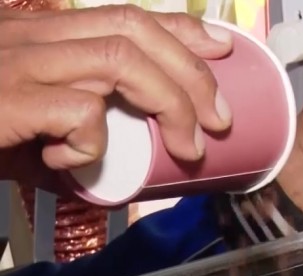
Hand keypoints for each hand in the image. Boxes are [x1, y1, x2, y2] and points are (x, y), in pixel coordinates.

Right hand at [0, 6, 233, 191]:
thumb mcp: (29, 127)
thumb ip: (75, 138)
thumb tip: (129, 173)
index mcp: (37, 34)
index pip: (123, 16)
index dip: (180, 28)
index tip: (221, 46)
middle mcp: (27, 35)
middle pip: (132, 29)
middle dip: (191, 71)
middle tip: (219, 117)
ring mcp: (16, 63)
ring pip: (119, 60)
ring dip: (170, 103)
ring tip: (187, 146)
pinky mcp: (7, 100)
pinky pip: (79, 110)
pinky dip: (94, 140)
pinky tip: (78, 161)